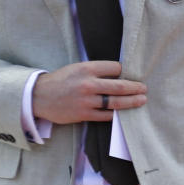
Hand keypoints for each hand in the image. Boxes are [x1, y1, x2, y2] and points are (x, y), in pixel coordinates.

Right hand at [32, 60, 146, 123]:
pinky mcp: (83, 114)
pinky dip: (116, 115)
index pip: (115, 68)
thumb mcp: (76, 68)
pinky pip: (106, 116)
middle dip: (135, 88)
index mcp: (86, 68)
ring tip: (141, 101)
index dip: (125, 72)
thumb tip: (118, 75)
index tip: (131, 75)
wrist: (39, 96)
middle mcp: (88, 84)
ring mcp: (86, 101)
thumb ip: (95, 71)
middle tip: (144, 89)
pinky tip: (124, 113)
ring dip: (131, 102)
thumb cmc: (60, 81)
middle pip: (119, 86)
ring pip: (115, 103)